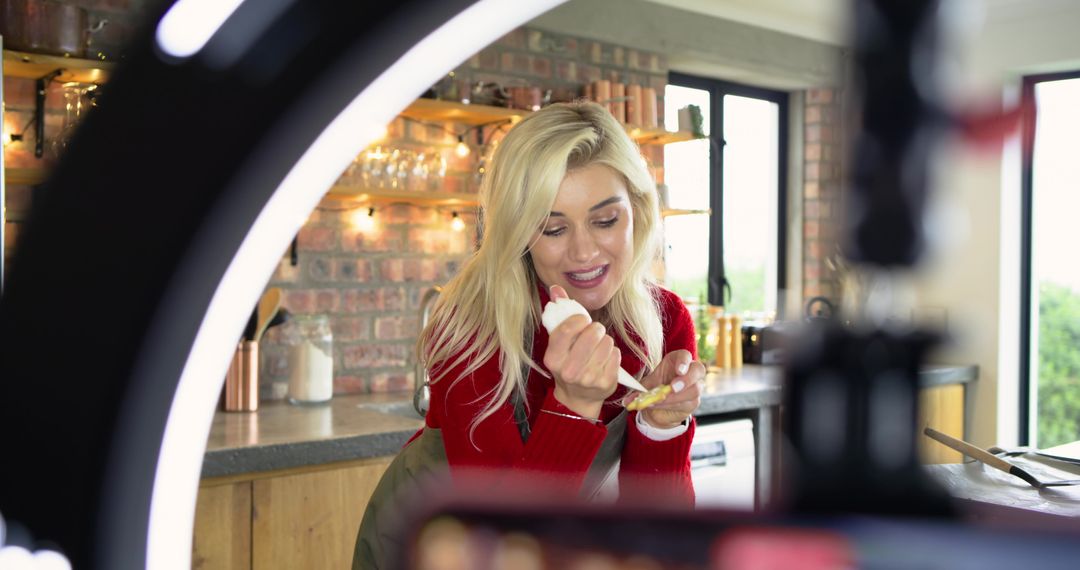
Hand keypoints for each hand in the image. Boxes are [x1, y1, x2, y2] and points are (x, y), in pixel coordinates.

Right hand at [543, 285, 620, 418]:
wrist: (578, 396)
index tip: (582, 320)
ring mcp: (588, 379)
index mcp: (553, 358)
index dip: (579, 319)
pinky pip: (616, 354)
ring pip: (607, 342)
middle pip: (592, 334)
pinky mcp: (605, 383)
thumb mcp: (559, 343)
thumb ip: (559, 314)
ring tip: (598, 349)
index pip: (567, 328)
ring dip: (605, 342)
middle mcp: (569, 370)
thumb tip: (556, 288)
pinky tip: (605, 359)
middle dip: (596, 329)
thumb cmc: (568, 362)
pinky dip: (613, 353)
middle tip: (594, 333)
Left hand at [634, 350, 703, 428]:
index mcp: (678, 360)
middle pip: (698, 370)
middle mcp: (690, 371)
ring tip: (658, 400)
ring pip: (693, 390)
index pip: (686, 355)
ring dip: (675, 397)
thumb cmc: (656, 387)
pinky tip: (660, 405)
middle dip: (686, 379)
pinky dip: (671, 405)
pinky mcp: (693, 402)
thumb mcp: (647, 385)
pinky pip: (686, 403)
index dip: (684, 361)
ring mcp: (695, 387)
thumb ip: (638, 390)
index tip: (679, 369)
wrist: (660, 405)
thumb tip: (626, 401)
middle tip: (672, 387)